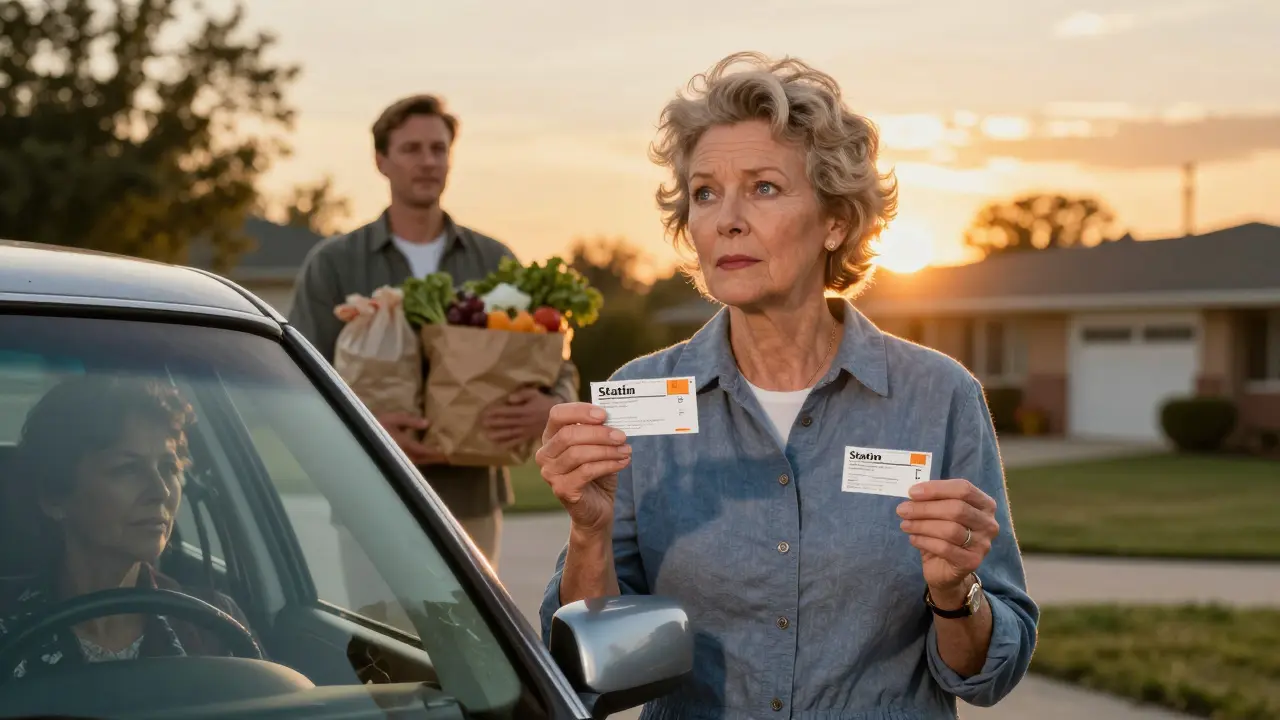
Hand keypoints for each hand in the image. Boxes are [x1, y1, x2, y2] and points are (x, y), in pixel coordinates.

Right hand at [376, 411, 444, 465]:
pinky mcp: (392, 459)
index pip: (422, 450)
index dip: (434, 452)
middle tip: (445, 458)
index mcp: (402, 444)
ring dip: (425, 460)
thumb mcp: (392, 418)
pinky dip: (417, 459)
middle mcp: (400, 454)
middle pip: (420, 460)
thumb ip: (410, 421)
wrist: (359, 433)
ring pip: (414, 462)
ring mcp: (396, 458)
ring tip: (436, 457)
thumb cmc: (376, 423)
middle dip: (432, 459)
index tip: (446, 453)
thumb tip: (427, 423)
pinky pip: (408, 461)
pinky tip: (420, 456)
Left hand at [482, 387, 558, 447]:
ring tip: (487, 435)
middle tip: (482, 423)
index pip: (508, 411)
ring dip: (498, 435)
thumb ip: (522, 395)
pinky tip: (499, 446)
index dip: (496, 412)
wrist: (559, 418)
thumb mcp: (535, 394)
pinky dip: (508, 444)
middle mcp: (523, 422)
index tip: (486, 412)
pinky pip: (517, 442)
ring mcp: (525, 431)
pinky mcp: (528, 437)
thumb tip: (509, 399)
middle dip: (494, 423)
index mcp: (525, 411)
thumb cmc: (544, 403)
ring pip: (510, 433)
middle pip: (507, 423)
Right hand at [535, 402, 629, 534]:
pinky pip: (586, 471)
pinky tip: (623, 462)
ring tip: (626, 450)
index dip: (580, 411)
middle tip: (621, 436)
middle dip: (599, 433)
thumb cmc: (596, 473)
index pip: (557, 414)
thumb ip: (599, 431)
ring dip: (607, 450)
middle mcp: (545, 454)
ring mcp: (550, 473)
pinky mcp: (562, 489)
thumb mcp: (597, 447)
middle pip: (569, 435)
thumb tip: (613, 417)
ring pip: (578, 454)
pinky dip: (608, 464)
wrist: (596, 507)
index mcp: (551, 437)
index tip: (603, 414)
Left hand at [897, 479, 999, 595]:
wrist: (945, 568)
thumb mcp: (938, 514)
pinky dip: (925, 541)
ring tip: (905, 525)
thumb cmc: (942, 535)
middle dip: (925, 508)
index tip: (912, 492)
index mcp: (985, 504)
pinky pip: (945, 548)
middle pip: (957, 509)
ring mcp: (983, 544)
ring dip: (922, 525)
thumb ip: (932, 501)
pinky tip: (913, 539)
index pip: (963, 489)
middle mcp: (989, 523)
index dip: (936, 489)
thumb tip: (913, 494)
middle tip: (902, 510)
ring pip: (950, 529)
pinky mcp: (972, 561)